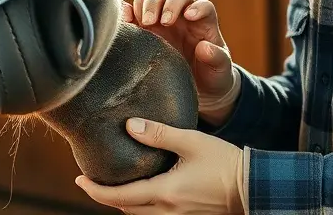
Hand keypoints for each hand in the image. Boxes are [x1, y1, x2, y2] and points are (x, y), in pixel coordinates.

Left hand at [75, 117, 244, 214]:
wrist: (253, 186)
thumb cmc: (225, 162)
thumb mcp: (192, 142)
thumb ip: (159, 134)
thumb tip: (129, 126)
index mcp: (165, 194)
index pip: (119, 197)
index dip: (94, 190)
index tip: (78, 179)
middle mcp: (167, 213)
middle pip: (125, 209)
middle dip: (105, 196)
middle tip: (90, 180)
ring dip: (124, 202)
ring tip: (113, 184)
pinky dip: (142, 206)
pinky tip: (142, 192)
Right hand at [123, 0, 238, 122]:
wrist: (198, 90)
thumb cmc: (212, 76)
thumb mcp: (221, 71)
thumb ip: (217, 58)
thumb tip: (204, 48)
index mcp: (204, 24)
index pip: (203, 6)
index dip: (197, 7)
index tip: (189, 16)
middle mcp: (183, 17)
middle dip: (166, 4)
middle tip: (160, 22)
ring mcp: (162, 21)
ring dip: (147, 5)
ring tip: (145, 23)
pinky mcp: (145, 29)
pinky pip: (133, 11)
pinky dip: (127, 11)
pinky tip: (126, 21)